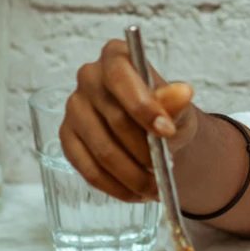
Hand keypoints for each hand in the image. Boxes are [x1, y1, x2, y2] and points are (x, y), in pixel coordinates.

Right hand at [60, 39, 200, 202]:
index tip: (167, 132)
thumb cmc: (167, 112)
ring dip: (133, 175)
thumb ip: (177, 103)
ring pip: (102, 150)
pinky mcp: (67, 137)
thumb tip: (182, 93)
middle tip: (167, 170)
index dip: (144, 107)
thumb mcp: (180, 107)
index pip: (122, 78)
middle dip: (145, 150)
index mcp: (116, 56)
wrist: (156, 130)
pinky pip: (88, 169)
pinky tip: (137, 193)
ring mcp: (73, 108)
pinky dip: (116, 187)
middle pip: (115, 120)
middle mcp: (88, 77)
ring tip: (157, 188)